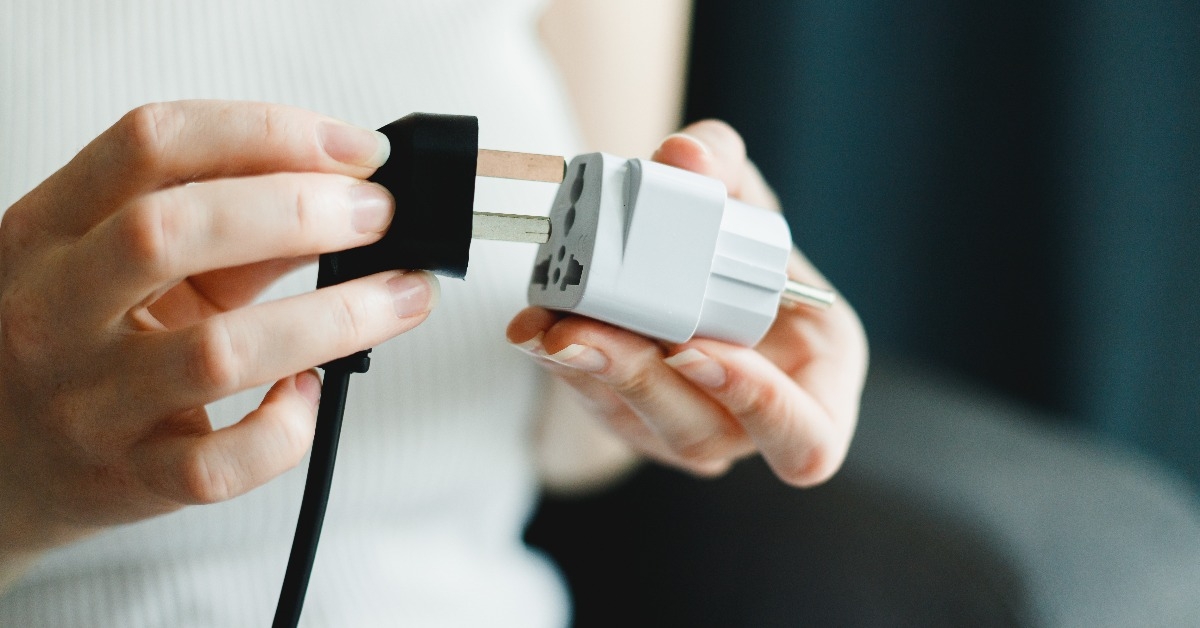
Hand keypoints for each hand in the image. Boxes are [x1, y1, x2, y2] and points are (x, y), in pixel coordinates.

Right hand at [0, 101, 438, 558]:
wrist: (3, 461)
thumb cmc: (78, 342)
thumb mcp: (126, 264)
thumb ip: (228, 230)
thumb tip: (349, 198)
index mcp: (50, 229)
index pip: (152, 143)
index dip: (269, 132)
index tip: (357, 150)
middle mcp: (55, 308)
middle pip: (174, 231)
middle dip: (300, 212)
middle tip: (379, 216)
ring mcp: (88, 401)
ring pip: (219, 352)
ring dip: (336, 317)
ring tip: (402, 296)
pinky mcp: (128, 478)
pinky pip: (221, 465)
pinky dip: (285, 429)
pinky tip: (307, 394)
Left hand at [508, 120, 867, 486]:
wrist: (699, 281)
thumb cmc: (746, 254)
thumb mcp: (746, 201)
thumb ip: (726, 171)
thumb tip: (686, 155)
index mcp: (815, 382)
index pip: (807, 440)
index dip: (762, 407)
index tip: (698, 346)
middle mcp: (750, 423)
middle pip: (703, 434)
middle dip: (640, 380)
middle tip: (591, 331)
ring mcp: (685, 431)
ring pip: (639, 424)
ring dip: (590, 370)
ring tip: (553, 320)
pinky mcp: (630, 423)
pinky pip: (595, 405)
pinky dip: (560, 361)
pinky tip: (536, 322)